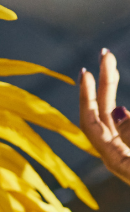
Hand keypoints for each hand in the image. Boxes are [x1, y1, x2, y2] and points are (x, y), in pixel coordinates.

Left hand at [80, 50, 129, 186]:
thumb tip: (117, 111)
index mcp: (117, 158)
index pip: (92, 123)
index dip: (88, 96)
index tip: (86, 71)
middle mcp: (116, 156)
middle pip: (100, 114)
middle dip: (103, 82)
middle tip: (105, 53)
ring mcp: (126, 154)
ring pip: (113, 116)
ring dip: (112, 89)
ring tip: (112, 62)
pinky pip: (125, 125)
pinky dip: (122, 109)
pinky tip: (119, 96)